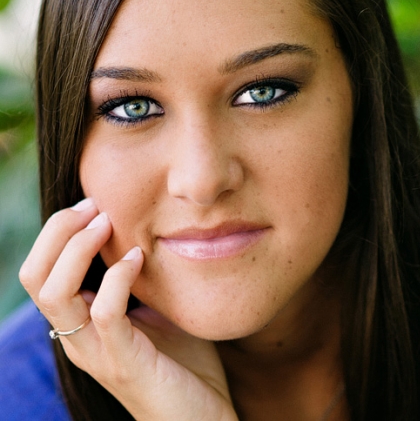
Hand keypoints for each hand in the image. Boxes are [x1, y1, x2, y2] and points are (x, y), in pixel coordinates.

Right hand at [19, 199, 237, 420]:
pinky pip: (104, 314)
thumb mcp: (158, 311)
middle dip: (59, 232)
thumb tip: (151, 233)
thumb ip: (144, 281)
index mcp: (80, 324)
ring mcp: (96, 352)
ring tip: (108, 224)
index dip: (58, 232)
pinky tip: (138, 258)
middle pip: (34, 278)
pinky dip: (117, 278)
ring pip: (55, 294)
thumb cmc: (184, 364)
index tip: (94, 203)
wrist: (202, 419)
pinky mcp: (124, 362)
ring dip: (78, 249)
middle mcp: (77, 338)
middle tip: (95, 206)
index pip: (40, 272)